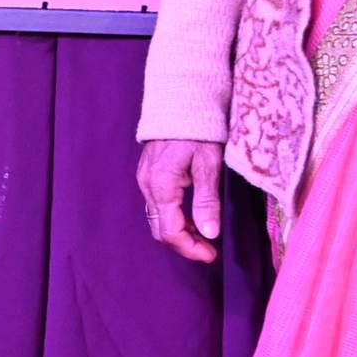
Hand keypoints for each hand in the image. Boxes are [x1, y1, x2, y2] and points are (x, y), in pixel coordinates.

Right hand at [138, 140, 226, 263]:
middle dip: (184, 244)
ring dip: (180, 231)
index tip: (212, 255)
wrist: (181, 101)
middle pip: (160, 230)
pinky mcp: (148, 174)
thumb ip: (207, 201)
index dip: (190, 249)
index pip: (170, 232)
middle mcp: (148, 186)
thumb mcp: (209, 165)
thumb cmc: (198, 130)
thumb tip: (209, 234)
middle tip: (209, 249)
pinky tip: (192, 216)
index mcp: (162, 186)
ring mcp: (145, 180)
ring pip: (158, 219)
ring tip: (204, 235)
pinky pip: (157, 205)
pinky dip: (174, 217)